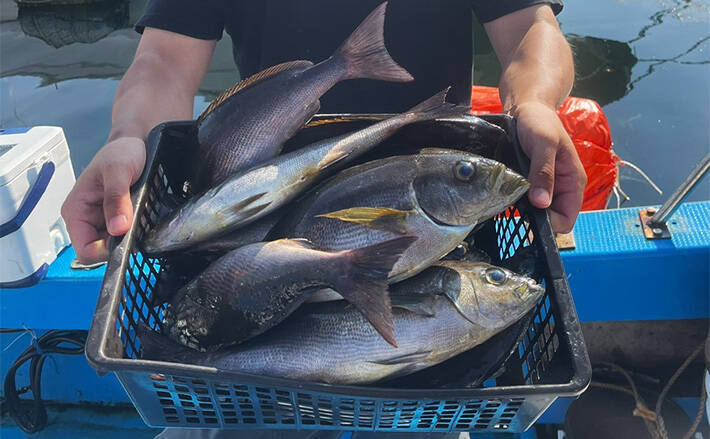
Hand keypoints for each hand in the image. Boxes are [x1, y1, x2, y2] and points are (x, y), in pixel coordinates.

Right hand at [61, 137, 145, 263]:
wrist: (135, 143)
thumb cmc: (122, 151)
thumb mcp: (119, 170)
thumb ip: (116, 199)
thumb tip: (117, 228)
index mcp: (76, 211)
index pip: (85, 250)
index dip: (106, 252)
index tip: (127, 239)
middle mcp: (85, 220)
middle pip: (101, 252)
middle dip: (121, 243)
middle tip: (138, 223)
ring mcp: (101, 222)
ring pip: (115, 246)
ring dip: (130, 236)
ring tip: (140, 214)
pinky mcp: (116, 220)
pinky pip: (125, 236)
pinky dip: (135, 231)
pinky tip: (142, 215)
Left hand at [512, 101, 586, 232]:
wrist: (527, 108)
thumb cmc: (538, 121)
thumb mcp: (542, 144)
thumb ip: (543, 172)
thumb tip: (541, 203)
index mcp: (573, 181)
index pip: (567, 219)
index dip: (550, 223)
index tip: (530, 215)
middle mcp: (562, 188)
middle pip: (552, 220)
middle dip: (536, 220)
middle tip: (516, 208)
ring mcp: (548, 187)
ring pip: (539, 213)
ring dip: (525, 211)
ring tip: (511, 199)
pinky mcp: (533, 184)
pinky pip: (528, 203)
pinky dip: (519, 203)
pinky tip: (508, 195)